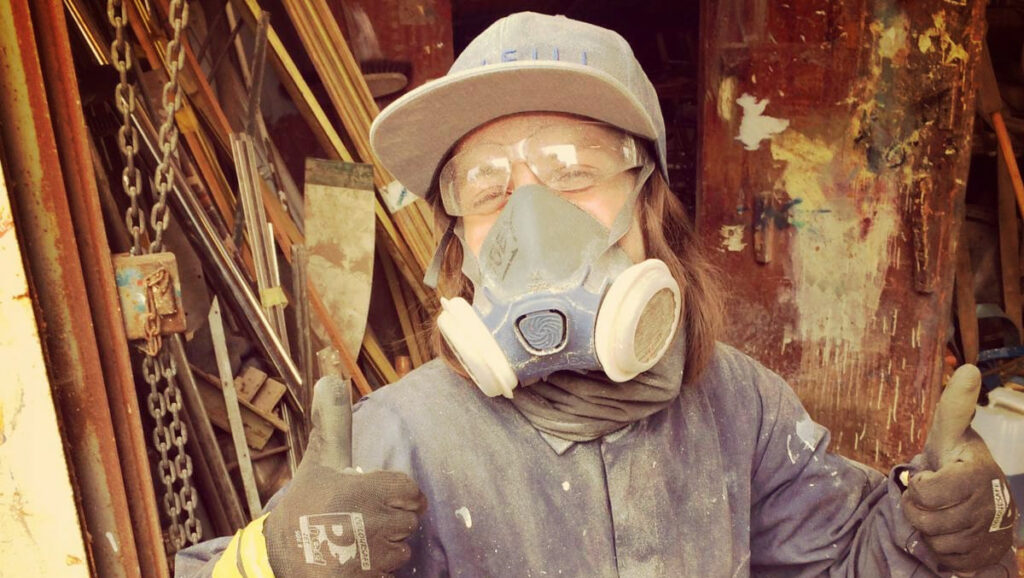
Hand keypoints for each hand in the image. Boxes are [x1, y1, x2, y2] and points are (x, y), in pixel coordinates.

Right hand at [263, 377, 426, 576]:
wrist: (279, 561)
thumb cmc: (303, 507)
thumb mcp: (319, 463)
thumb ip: (333, 424)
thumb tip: (330, 379)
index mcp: (365, 491)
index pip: (412, 493)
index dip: (397, 495)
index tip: (377, 499)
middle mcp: (373, 525)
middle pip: (408, 522)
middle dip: (390, 522)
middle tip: (360, 522)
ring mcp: (371, 558)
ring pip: (401, 551)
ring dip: (385, 549)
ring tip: (355, 543)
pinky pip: (390, 574)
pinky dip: (377, 571)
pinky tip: (355, 564)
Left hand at [902, 364, 1016, 572]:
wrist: (982, 495)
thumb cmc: (957, 460)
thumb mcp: (950, 431)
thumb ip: (955, 406)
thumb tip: (968, 368)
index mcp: (977, 474)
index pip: (928, 493)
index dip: (917, 488)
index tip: (924, 477)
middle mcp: (989, 506)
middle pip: (927, 520)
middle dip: (916, 508)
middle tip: (926, 495)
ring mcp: (991, 533)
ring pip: (936, 542)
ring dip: (928, 528)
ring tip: (939, 510)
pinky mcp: (987, 555)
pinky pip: (948, 560)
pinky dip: (942, 549)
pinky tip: (949, 531)